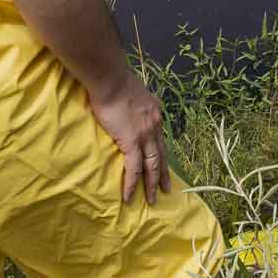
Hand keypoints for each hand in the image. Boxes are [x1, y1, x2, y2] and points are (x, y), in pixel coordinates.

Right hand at [85, 68, 171, 204]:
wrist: (110, 79)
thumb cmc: (115, 81)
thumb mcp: (134, 90)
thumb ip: (135, 101)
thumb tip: (128, 104)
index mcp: (155, 113)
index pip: (161, 138)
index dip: (163, 152)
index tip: (164, 163)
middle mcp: (155, 125)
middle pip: (161, 155)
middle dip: (164, 174)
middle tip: (167, 189)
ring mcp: (145, 135)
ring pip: (152, 165)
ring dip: (152, 184)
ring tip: (153, 199)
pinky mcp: (131, 142)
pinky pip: (133, 168)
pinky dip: (132, 184)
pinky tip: (129, 196)